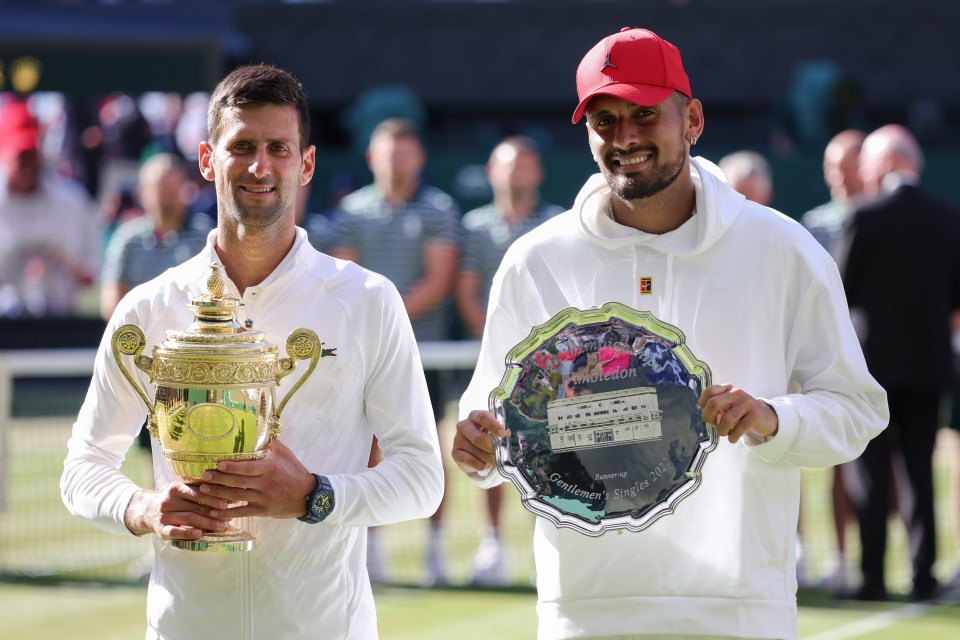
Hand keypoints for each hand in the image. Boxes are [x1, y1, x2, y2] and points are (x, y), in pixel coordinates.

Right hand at [124, 483, 231, 540]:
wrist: (147, 511)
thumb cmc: (174, 501)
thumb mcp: (182, 492)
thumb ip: (198, 491)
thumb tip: (226, 494)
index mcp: (175, 488)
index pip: (196, 492)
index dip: (212, 498)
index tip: (226, 504)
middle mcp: (168, 501)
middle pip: (194, 507)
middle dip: (213, 513)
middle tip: (228, 517)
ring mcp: (163, 516)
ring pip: (188, 518)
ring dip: (207, 523)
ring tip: (222, 526)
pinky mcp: (160, 529)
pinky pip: (175, 531)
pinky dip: (187, 533)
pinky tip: (200, 534)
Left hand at [198, 439, 316, 519]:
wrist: (308, 496)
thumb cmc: (295, 472)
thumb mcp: (286, 455)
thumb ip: (271, 444)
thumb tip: (258, 428)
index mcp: (270, 468)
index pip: (248, 467)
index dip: (232, 467)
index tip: (218, 464)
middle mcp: (265, 484)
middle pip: (238, 482)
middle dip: (219, 479)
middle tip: (203, 476)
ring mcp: (263, 498)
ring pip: (237, 496)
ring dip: (218, 494)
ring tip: (203, 490)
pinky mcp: (262, 510)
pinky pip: (242, 512)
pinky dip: (227, 513)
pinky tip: (214, 512)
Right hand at [451, 410, 510, 474]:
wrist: (472, 451)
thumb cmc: (486, 436)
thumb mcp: (493, 430)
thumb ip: (500, 431)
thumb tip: (507, 434)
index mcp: (474, 416)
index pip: (483, 417)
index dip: (494, 425)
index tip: (503, 434)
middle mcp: (463, 425)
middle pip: (478, 437)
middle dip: (492, 448)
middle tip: (501, 454)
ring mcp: (458, 439)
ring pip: (476, 451)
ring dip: (488, 458)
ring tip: (495, 461)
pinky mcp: (455, 452)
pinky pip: (470, 460)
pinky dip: (481, 465)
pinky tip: (485, 465)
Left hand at [698, 383, 778, 443]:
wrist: (765, 416)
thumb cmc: (741, 412)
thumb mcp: (728, 405)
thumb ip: (716, 408)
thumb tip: (708, 418)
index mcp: (727, 389)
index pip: (710, 391)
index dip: (703, 404)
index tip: (708, 414)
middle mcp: (736, 393)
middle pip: (714, 403)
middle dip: (708, 417)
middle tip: (712, 425)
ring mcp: (746, 403)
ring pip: (726, 419)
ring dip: (721, 431)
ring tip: (724, 433)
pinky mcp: (755, 415)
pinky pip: (738, 429)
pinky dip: (732, 437)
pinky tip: (732, 438)